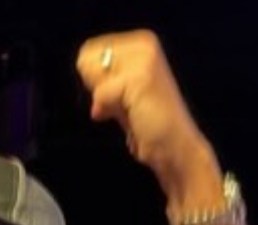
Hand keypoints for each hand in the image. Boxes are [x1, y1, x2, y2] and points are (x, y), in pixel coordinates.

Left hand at [76, 30, 213, 195]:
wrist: (176, 149)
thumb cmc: (151, 124)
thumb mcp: (123, 90)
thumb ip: (103, 74)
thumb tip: (80, 65)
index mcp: (142, 42)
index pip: (88, 51)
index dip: (97, 81)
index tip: (122, 96)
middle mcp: (144, 44)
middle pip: (86, 60)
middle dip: (99, 88)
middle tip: (128, 104)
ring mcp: (143, 59)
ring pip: (91, 75)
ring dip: (106, 100)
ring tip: (132, 109)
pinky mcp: (139, 78)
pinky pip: (101, 94)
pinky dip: (110, 111)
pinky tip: (132, 117)